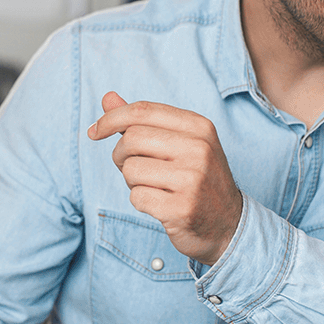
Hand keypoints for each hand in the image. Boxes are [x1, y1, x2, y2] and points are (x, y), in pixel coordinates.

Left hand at [87, 91, 242, 265]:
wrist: (228, 225)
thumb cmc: (196, 179)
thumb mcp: (179, 143)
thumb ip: (143, 121)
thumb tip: (108, 98)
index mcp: (199, 127)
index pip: (143, 111)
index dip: (111, 119)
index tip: (95, 131)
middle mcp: (199, 149)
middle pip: (131, 139)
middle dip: (121, 155)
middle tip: (131, 167)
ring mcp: (192, 180)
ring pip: (130, 170)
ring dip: (132, 181)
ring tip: (154, 187)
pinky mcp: (181, 209)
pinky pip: (136, 197)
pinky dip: (140, 201)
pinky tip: (160, 204)